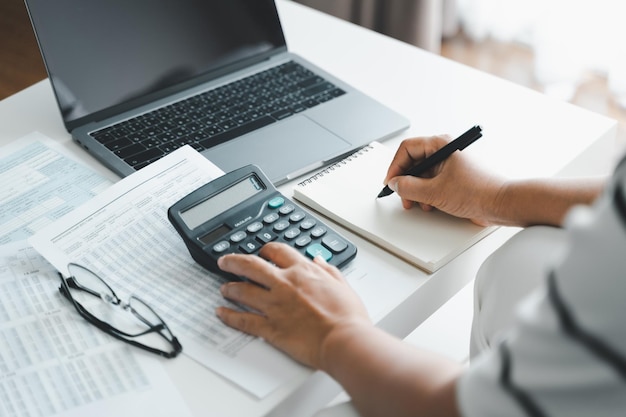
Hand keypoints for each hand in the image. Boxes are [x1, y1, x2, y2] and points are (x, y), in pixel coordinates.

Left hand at [216, 242, 369, 368]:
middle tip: (225, 262)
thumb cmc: (348, 317)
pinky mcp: (270, 328)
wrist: (344, 341)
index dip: (266, 249)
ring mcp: (275, 306)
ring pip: (243, 291)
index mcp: (303, 272)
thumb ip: (328, 270)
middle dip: (234, 262)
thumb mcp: (342, 284)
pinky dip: (229, 316)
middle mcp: (285, 284)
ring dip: (230, 288)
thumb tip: (319, 259)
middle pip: (251, 266)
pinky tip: (222, 313)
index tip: (261, 252)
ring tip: (224, 288)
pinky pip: (243, 320)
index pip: (278, 251)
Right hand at [384, 135, 505, 225]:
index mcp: (441, 145)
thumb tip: (396, 184)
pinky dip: (427, 194)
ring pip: (422, 174)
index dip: (395, 166)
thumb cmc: (479, 191)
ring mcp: (450, 165)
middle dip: (406, 181)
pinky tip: (430, 204)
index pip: (407, 148)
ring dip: (416, 190)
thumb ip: (409, 188)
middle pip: (413, 162)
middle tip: (403, 195)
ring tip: (418, 203)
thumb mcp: (435, 192)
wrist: (501, 204)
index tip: (391, 182)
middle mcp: (445, 152)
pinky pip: (432, 183)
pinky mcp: (454, 178)